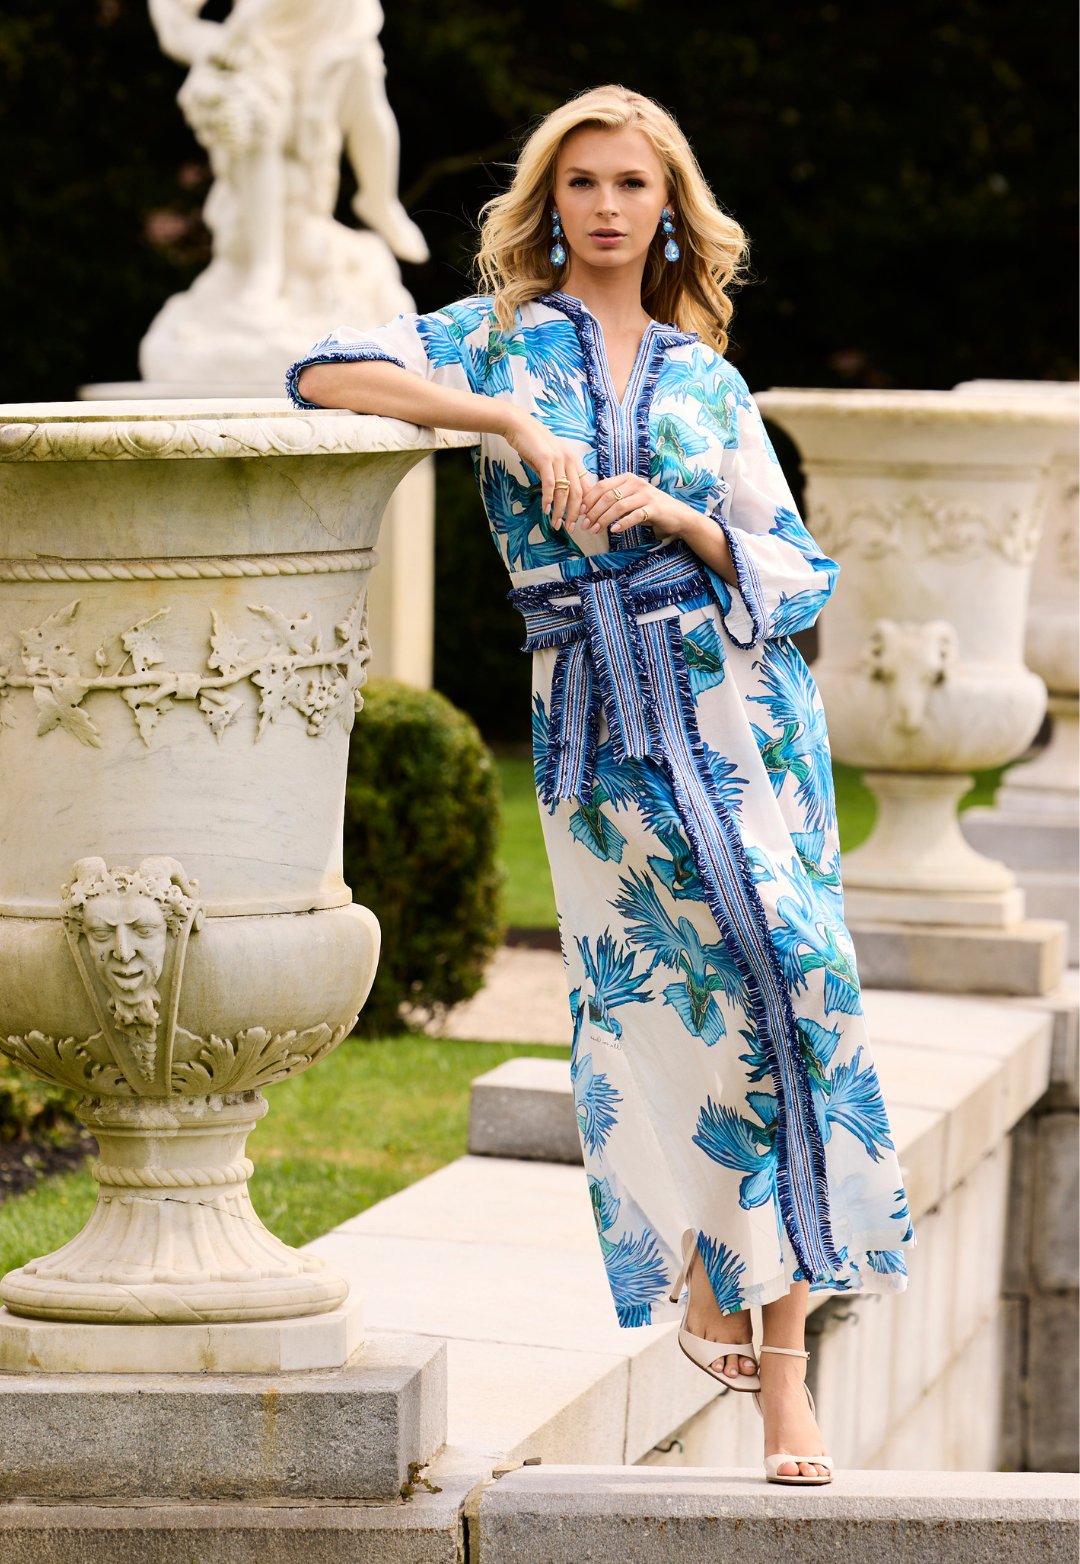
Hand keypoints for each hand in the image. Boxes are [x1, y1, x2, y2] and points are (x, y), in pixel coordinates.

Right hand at [502, 412, 588, 530]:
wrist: (519, 425)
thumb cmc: (533, 444)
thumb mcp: (549, 461)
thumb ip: (555, 476)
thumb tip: (557, 494)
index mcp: (572, 461)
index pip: (584, 487)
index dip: (583, 506)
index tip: (580, 520)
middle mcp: (569, 460)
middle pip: (577, 493)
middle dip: (574, 514)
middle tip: (570, 528)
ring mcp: (558, 460)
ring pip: (564, 491)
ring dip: (560, 510)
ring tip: (556, 524)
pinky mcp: (545, 459)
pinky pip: (550, 484)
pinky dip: (549, 499)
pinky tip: (546, 510)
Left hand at [580, 470, 738, 584]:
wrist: (676, 514)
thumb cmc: (648, 507)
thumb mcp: (629, 499)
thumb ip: (613, 499)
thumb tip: (587, 508)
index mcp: (626, 478)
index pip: (602, 486)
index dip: (589, 500)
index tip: (581, 514)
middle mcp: (635, 483)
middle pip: (608, 497)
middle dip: (594, 512)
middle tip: (585, 526)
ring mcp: (645, 494)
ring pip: (618, 506)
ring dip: (604, 519)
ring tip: (596, 530)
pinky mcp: (653, 507)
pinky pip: (634, 515)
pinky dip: (622, 524)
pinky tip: (614, 531)